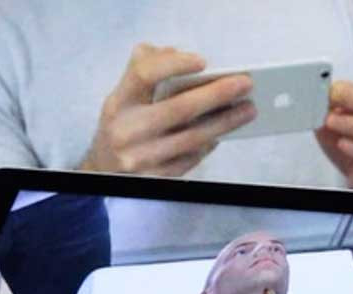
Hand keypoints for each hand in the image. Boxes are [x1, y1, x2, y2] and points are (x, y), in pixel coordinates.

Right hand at [80, 44, 255, 175]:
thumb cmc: (123, 123)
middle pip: (179, 108)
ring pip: (192, 138)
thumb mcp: (125, 95)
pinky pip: (191, 159)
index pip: (145, 75)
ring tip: (247, 109)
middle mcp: (128, 129)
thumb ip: (146, 69)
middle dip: (216, 95)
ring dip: (225, 122)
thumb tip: (180, 55)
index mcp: (119, 101)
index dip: (174, 65)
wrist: (105, 170)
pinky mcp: (157, 179)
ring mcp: (142, 158)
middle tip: (245, 84)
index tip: (202, 61)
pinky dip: (210, 144)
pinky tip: (224, 133)